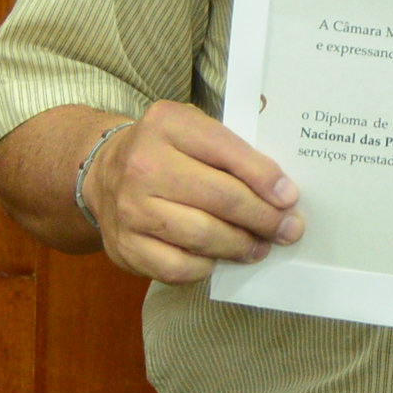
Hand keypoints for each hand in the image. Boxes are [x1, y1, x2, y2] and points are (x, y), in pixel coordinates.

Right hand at [87, 100, 303, 284]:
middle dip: (264, 218)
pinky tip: (218, 257)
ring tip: (259, 246)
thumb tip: (280, 194)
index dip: (265, 178)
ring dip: (241, 246)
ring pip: (203, 236)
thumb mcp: (193, 130)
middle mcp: (143, 165)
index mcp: (167, 125)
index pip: (227, 151)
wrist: (102, 173)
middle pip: (221, 199)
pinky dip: (206, 267)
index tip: (290, 197)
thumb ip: (233, 152)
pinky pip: (178, 268)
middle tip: (288, 229)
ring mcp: (130, 208)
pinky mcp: (125, 246)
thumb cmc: (165, 151)